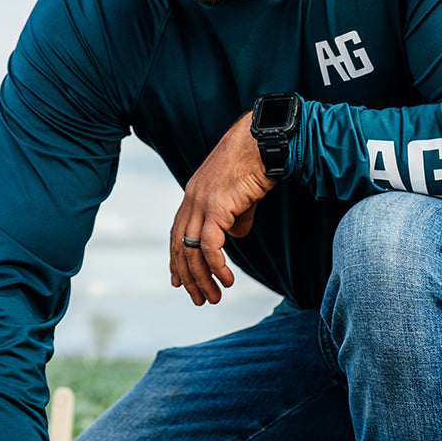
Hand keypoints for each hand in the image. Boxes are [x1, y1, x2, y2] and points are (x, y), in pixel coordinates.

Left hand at [171, 112, 275, 304]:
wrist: (265, 141)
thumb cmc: (258, 162)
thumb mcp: (241, 194)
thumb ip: (235, 216)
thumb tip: (235, 236)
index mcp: (194, 194)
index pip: (177, 233)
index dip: (176, 260)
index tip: (180, 282)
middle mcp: (192, 199)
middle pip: (179, 246)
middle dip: (188, 277)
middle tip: (199, 298)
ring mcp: (201, 203)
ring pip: (192, 251)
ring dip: (202, 279)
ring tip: (213, 298)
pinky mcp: (216, 207)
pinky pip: (210, 246)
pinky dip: (216, 266)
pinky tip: (227, 279)